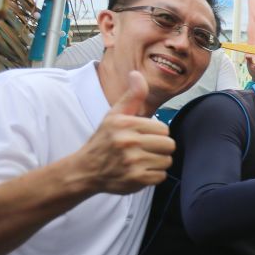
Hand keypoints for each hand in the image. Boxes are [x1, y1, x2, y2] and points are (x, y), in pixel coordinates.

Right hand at [76, 71, 174, 193]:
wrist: (86, 169)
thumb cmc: (104, 140)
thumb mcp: (114, 115)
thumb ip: (132, 96)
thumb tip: (137, 74)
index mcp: (125, 124)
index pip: (163, 129)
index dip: (156, 133)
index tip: (143, 136)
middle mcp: (128, 142)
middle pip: (169, 145)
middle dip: (159, 148)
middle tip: (144, 150)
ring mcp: (132, 162)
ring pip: (166, 161)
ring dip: (157, 162)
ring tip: (141, 160)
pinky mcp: (136, 179)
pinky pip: (161, 176)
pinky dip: (153, 175)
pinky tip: (139, 171)